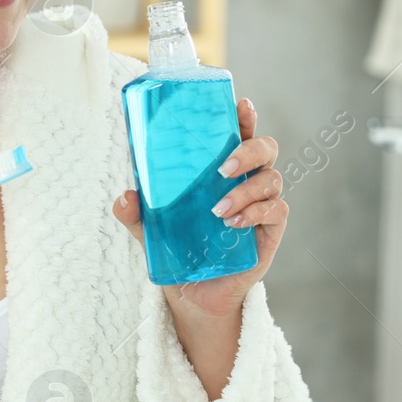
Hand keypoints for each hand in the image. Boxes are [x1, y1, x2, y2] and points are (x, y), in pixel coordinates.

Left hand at [112, 97, 286, 317]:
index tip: (241, 106)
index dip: (245, 118)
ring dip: (245, 190)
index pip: (241, 134)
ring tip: (217, 209)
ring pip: (272, 179)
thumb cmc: (179, 250)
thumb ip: (136, 213)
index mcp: (224, 170)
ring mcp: (263, 205)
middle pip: (267, 149)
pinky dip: (256, 213)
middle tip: (223, 167)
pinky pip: (276, 211)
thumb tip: (125, 195)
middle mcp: (248, 182)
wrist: (194, 295)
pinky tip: (233, 224)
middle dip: (250, 150)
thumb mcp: (151, 230)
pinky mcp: (270, 232)